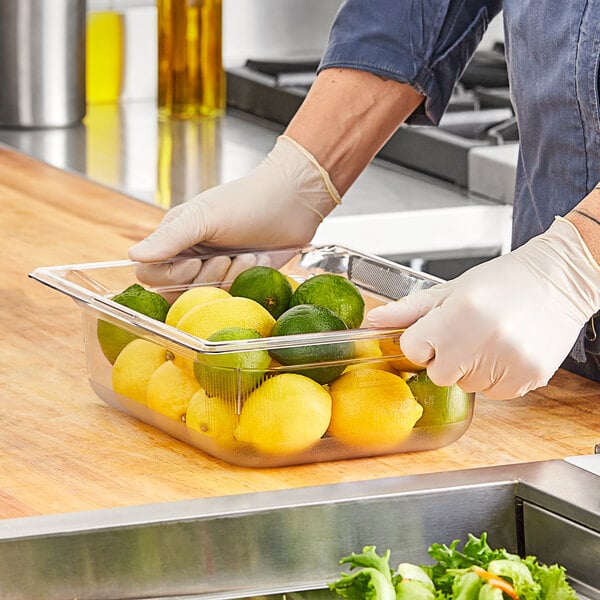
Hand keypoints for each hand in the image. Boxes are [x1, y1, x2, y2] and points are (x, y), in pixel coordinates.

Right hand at [128, 135, 339, 284]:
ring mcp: (216, 269)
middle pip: (178, 291)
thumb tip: (132, 256)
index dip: (170, 277)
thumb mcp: (205, 217)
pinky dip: (246, 280)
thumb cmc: (248, 200)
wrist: (294, 201)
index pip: (149, 275)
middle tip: (227, 257)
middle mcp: (190, 256)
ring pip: (207, 296)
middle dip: (207, 278)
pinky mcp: (239, 278)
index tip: (196, 261)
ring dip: (230, 278)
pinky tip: (260, 260)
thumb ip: (170, 239)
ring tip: (248, 255)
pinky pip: (232, 295)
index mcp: (174, 238)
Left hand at [367, 217, 599, 398]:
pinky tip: (507, 352)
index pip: (413, 349)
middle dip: (446, 357)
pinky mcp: (528, 377)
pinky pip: (495, 393)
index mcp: (456, 314)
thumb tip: (374, 320)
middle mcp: (480, 340)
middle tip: (467, 334)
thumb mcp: (451, 290)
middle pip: (438, 374)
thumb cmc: (503, 282)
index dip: (422, 341)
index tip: (437, 331)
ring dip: (472, 369)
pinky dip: (496, 378)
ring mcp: (507, 362)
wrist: (558, 280)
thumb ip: (410, 310)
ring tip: (491, 339)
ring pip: (466, 386)